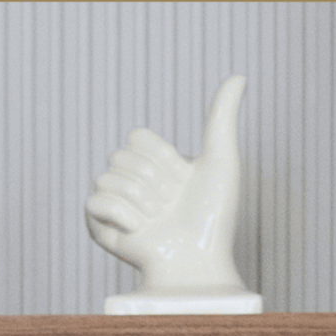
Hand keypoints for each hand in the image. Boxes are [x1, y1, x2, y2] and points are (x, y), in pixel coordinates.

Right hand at [85, 75, 250, 295]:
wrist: (200, 258)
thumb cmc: (213, 217)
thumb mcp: (221, 160)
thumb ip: (222, 117)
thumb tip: (240, 76)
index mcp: (151, 162)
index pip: (138, 136)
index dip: (164, 158)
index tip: (183, 182)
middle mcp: (129, 179)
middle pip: (123, 155)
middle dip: (156, 182)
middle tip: (172, 206)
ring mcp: (113, 201)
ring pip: (109, 176)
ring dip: (143, 201)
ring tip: (159, 220)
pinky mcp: (97, 223)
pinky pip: (96, 199)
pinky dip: (123, 214)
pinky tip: (140, 230)